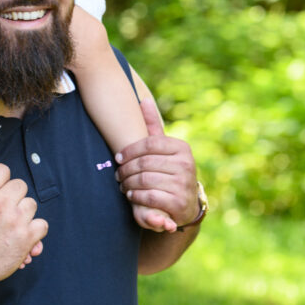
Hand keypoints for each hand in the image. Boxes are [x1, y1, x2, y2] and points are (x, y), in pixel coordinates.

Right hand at [0, 164, 47, 292]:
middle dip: (14, 195)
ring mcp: (15, 220)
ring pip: (31, 204)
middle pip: (20, 185)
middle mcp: (0, 203)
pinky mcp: (26, 238)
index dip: (1, 178)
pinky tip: (26, 234)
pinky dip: (36, 230)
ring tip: (15, 222)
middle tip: (8, 207)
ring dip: (25, 212)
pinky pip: (42, 225)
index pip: (2, 169)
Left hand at [114, 98, 198, 227]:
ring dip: (128, 183)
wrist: (186, 204)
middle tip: (117, 174)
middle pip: (144, 163)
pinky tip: (131, 194)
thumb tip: (143, 100)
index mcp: (181, 148)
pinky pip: (150, 196)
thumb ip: (153, 126)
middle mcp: (186, 164)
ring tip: (122, 185)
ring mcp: (183, 184)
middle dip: (126, 169)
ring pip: (145, 179)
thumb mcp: (165, 149)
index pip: (149, 143)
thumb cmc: (170, 171)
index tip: (117, 158)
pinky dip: (136, 196)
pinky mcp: (178, 202)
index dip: (129, 151)